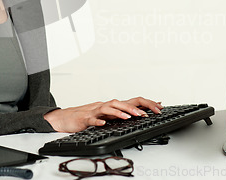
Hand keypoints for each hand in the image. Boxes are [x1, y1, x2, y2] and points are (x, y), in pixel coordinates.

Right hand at [43, 97, 162, 132]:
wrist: (66, 118)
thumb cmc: (87, 116)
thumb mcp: (107, 115)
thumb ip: (120, 113)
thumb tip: (138, 113)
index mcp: (111, 106)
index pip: (131, 101)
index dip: (145, 103)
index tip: (158, 107)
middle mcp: (104, 106)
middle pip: (121, 102)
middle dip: (135, 107)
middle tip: (146, 113)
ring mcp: (94, 111)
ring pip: (108, 108)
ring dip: (120, 112)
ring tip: (129, 117)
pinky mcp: (85, 118)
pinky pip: (92, 119)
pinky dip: (98, 121)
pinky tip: (104, 123)